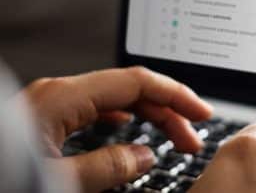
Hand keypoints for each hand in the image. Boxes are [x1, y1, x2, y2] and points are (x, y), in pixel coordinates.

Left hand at [21, 66, 212, 191]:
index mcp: (64, 97)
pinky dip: (122, 120)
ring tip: (169, 137)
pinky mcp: (45, 118)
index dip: (176, 95)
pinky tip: (129, 134)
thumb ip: (107, 168)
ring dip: (147, 116)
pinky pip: (96, 109)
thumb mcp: (56, 181)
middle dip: (167, 110)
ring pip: (114, 98)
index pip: (137, 82)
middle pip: (130, 88)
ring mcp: (52, 102)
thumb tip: (143, 156)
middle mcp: (60, 92)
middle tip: (191, 137)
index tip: (201, 112)